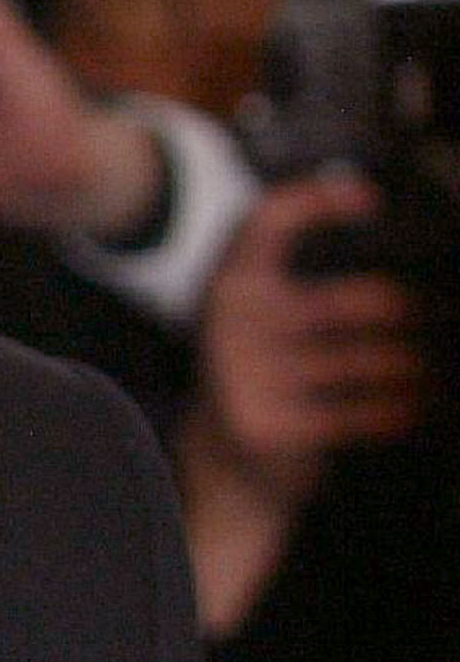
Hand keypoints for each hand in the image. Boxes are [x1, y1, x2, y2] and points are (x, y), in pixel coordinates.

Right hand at [175, 171, 424, 628]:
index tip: (365, 199)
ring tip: (425, 371)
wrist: (223, 462)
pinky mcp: (267, 425)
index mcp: (231, 287)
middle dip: (403, 311)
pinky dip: (394, 412)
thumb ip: (311, 292)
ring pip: (365, 363)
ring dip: (410, 368)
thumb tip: (387, 257)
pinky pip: (357, 414)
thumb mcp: (267, 322)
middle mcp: (230, 323)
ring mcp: (246, 376)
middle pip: (347, 303)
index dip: (312, 202)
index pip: (264, 225)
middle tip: (442, 314)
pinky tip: (411, 409)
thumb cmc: (267, 376)